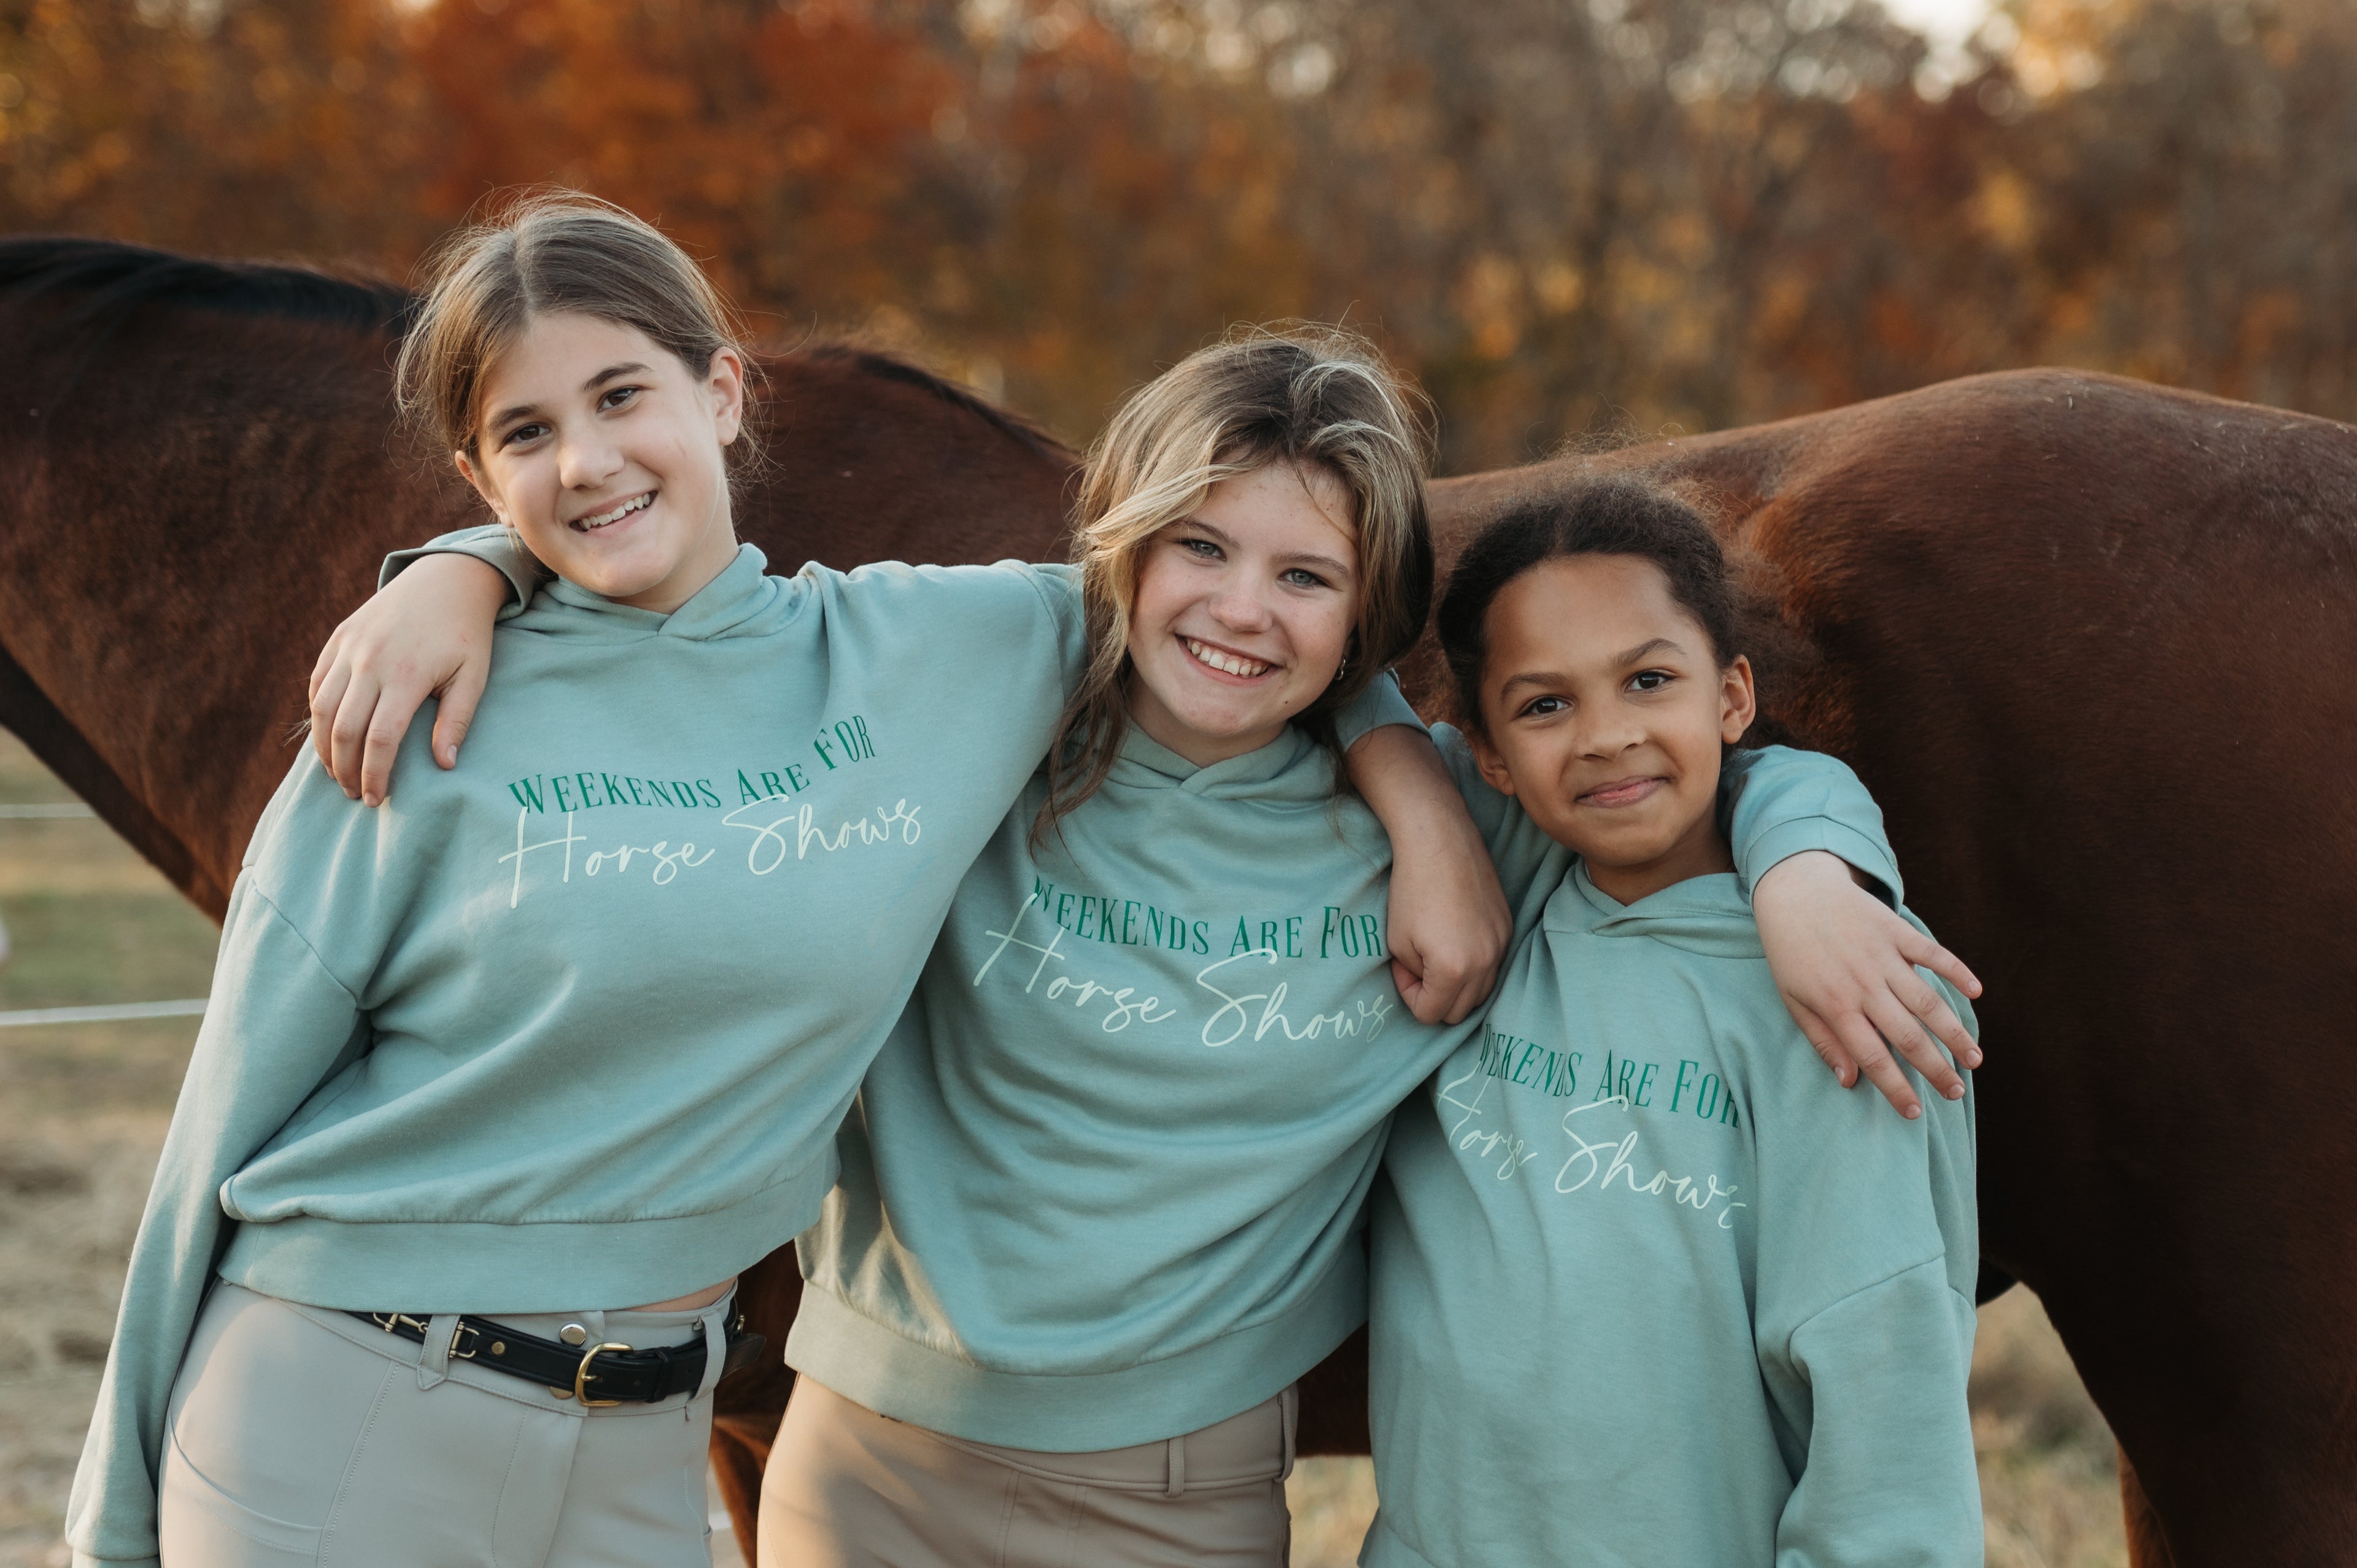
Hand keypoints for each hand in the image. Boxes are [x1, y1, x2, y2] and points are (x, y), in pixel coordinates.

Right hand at [307, 553, 510, 803]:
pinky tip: (328, 736)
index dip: (374, 775)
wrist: (448, 578)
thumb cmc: (466, 633)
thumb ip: (457, 721)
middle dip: (345, 770)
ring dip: (324, 747)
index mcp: (406, 675)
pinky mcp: (339, 637)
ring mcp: (349, 647)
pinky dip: (318, 713)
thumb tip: (444, 766)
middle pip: (343, 729)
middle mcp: (370, 661)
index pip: (380, 740)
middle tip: (353, 794)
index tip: (375, 800)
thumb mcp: (473, 676)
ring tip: (337, 773)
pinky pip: (318, 683)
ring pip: (321, 708)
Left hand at [1348, 725, 1512, 1025]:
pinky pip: (1492, 965)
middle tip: (1416, 963)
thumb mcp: (1398, 943)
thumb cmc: (1410, 889)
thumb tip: (1428, 985)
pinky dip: (1473, 964)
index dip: (1409, 995)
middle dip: (1435, 995)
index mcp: (1454, 969)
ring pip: (1481, 992)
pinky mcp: (1508, 927)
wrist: (1440, 840)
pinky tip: (1454, 937)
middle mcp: (1486, 962)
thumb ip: (1414, 977)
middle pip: (1460, 1011)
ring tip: (1435, 952)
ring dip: (1456, 984)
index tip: (1401, 966)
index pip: (1431, 1014)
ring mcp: (1502, 944)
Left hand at [1753, 850, 1984, 1118]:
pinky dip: (1957, 972)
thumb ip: (1823, 1041)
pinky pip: (1933, 954)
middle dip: (1936, 1068)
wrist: (1794, 891)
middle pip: (1909, 1036)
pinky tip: (1976, 993)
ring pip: (1928, 1001)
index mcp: (1836, 1005)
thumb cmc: (1790, 951)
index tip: (1914, 1113)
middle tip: (1956, 1092)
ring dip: (1954, 1032)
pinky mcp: (1896, 930)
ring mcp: (1883, 956)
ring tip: (1974, 1058)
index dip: (1896, 1088)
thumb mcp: (1793, 1000)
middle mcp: (1864, 984)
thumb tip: (1849, 1081)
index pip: (1873, 1057)